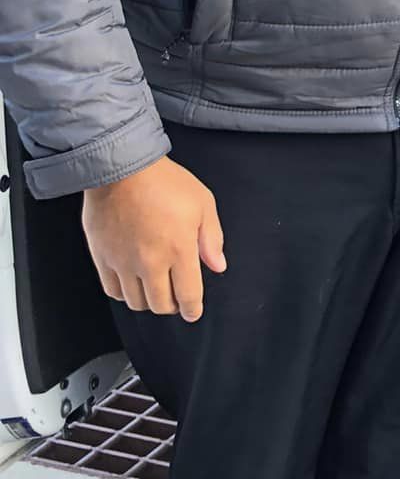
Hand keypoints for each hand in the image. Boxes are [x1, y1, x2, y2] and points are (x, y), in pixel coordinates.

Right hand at [81, 156, 225, 322]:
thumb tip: (217, 265)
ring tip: (154, 289)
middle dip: (172, 306)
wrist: (121, 167)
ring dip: (148, 301)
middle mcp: (150, 261)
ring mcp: (123, 261)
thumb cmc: (164, 181)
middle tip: (175, 297)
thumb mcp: (202, 203)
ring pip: (136, 302)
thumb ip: (212, 238)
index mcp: (179, 249)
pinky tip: (132, 283)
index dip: (192, 309)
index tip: (193, 312)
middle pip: (161, 305)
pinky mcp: (102, 257)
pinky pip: (112, 290)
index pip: (188, 296)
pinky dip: (124, 293)